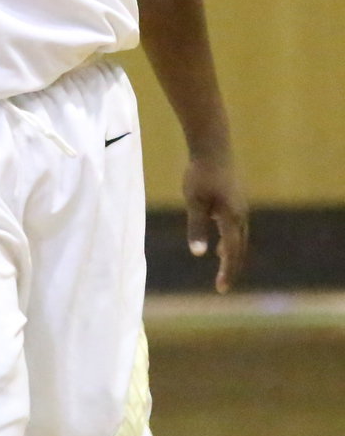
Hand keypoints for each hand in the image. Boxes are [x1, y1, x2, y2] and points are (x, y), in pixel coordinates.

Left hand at [182, 154, 247, 293]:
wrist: (213, 146)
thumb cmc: (200, 174)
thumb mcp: (194, 201)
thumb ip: (197, 227)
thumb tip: (198, 254)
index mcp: (232, 218)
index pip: (232, 252)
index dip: (227, 272)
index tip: (221, 289)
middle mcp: (241, 215)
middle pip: (240, 248)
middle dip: (232, 267)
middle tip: (222, 285)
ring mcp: (241, 207)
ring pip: (240, 237)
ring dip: (233, 253)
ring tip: (223, 266)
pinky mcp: (237, 200)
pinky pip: (237, 227)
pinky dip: (231, 240)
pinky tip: (220, 243)